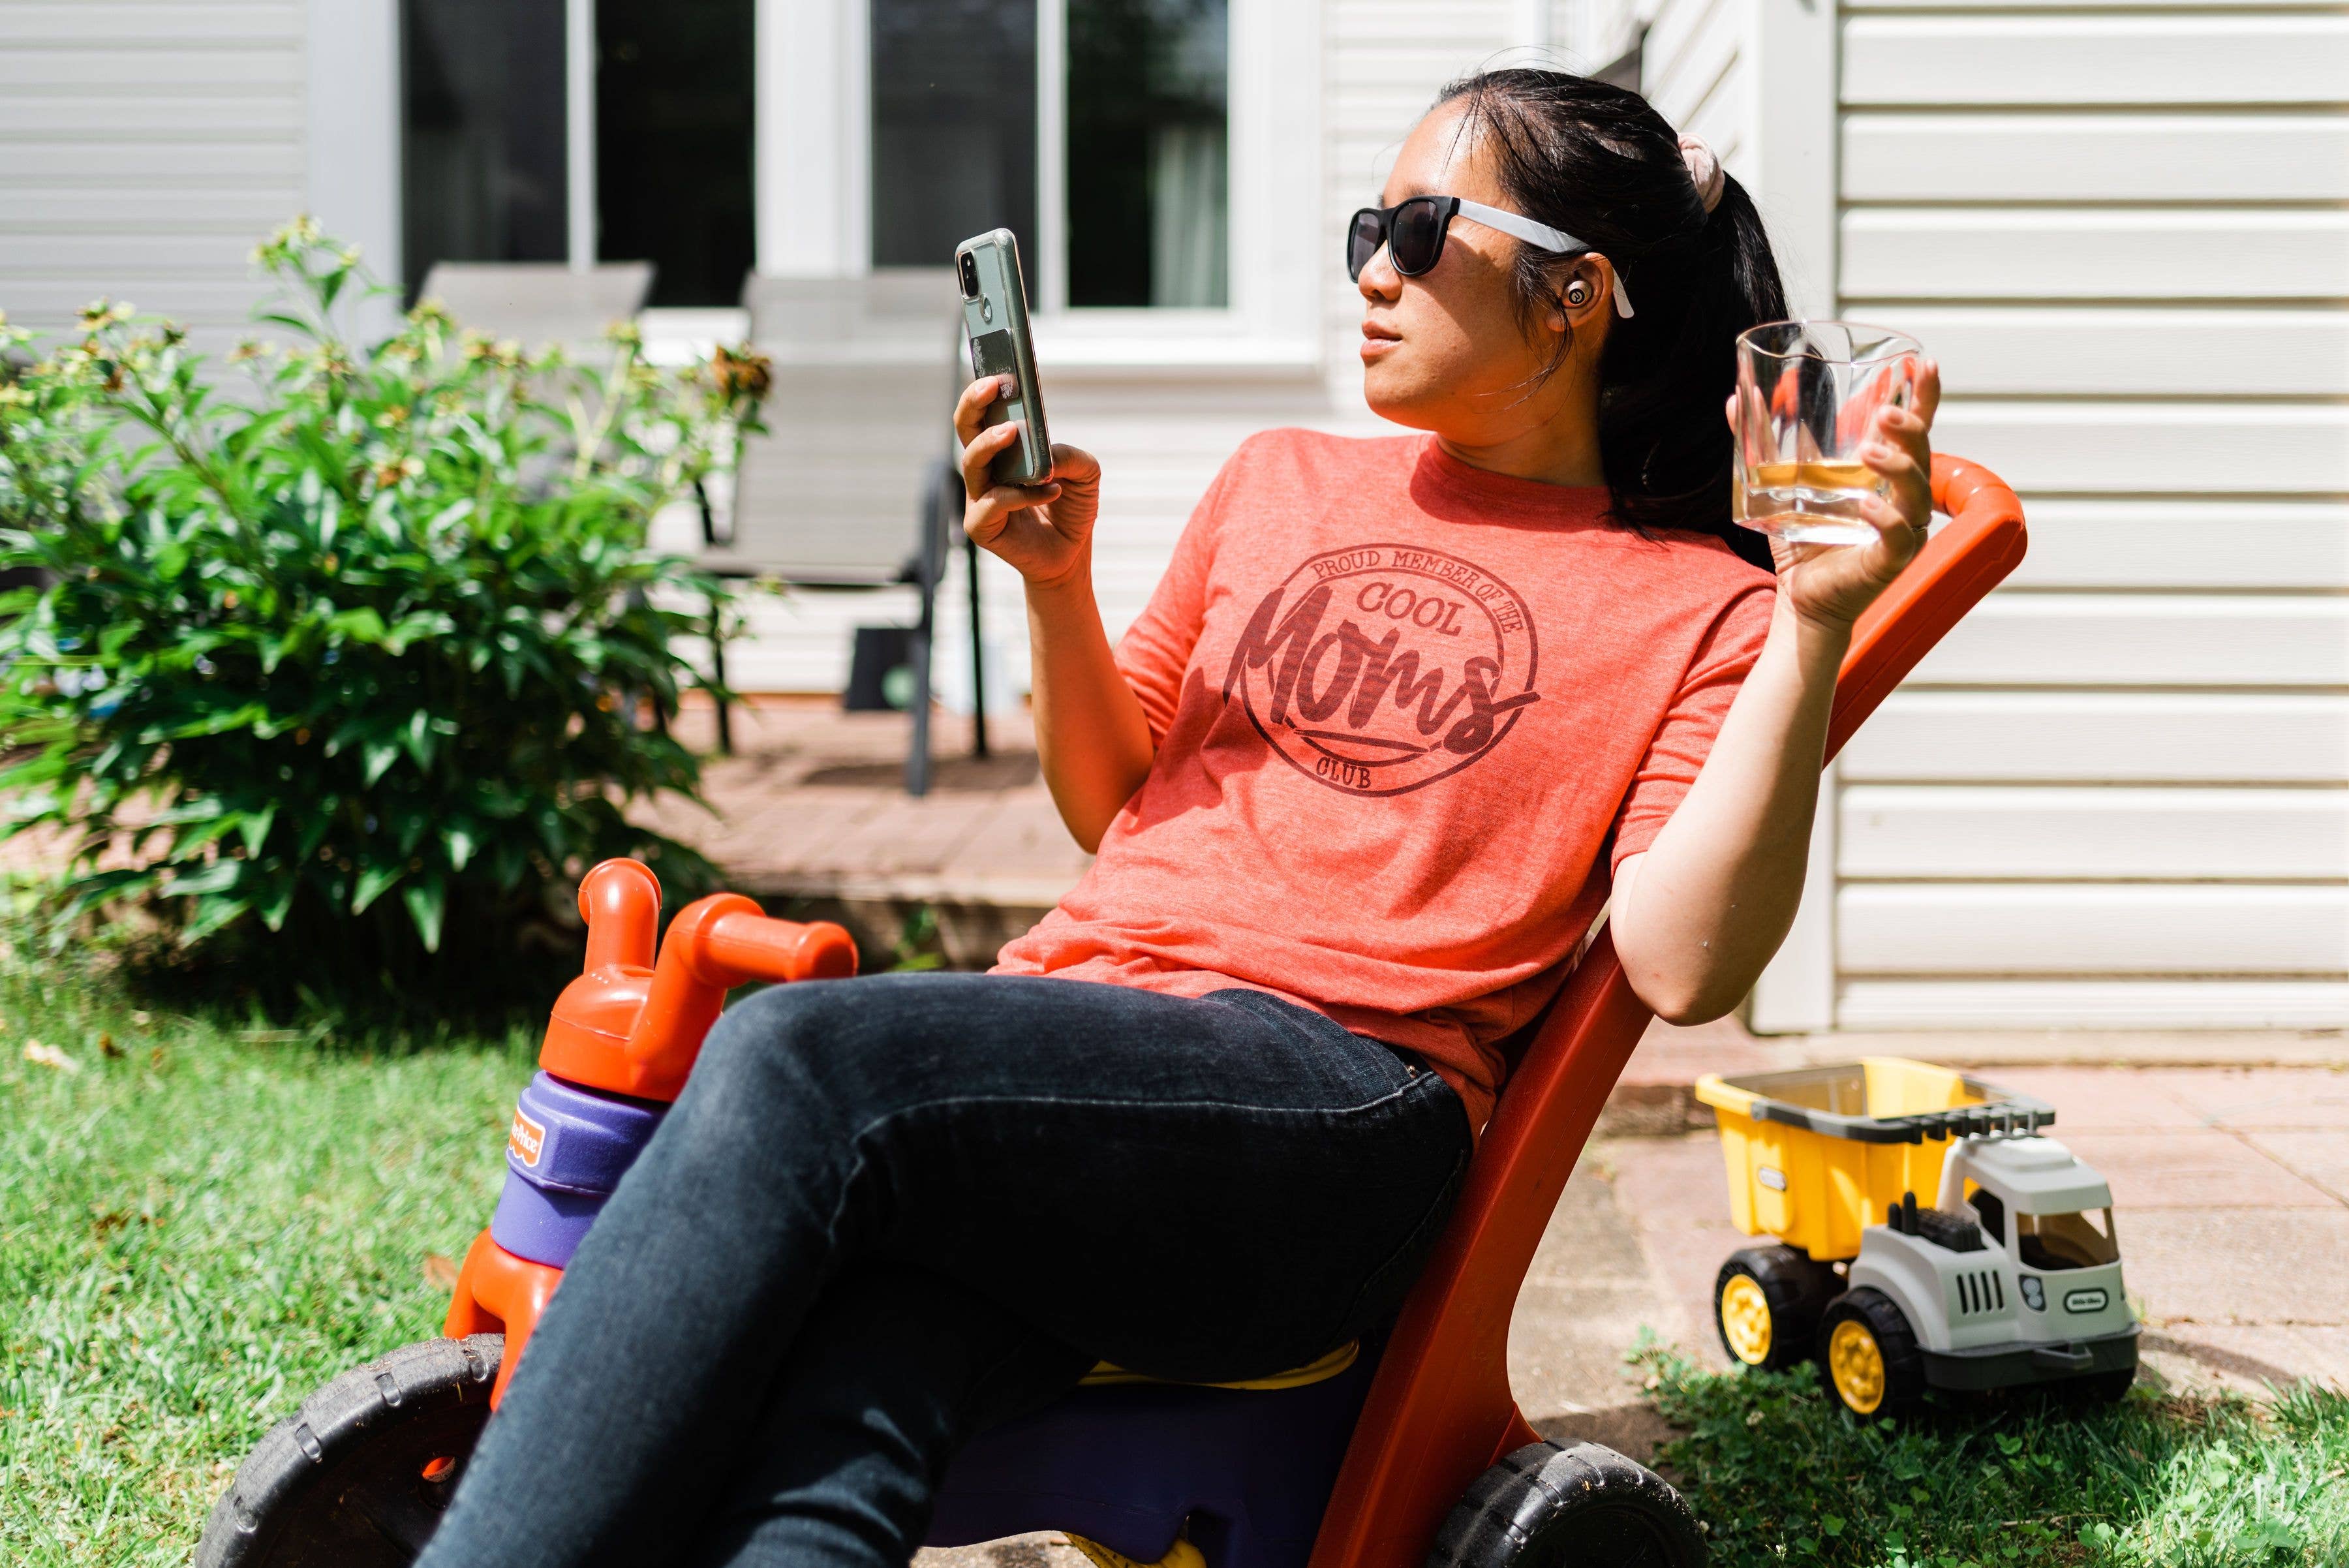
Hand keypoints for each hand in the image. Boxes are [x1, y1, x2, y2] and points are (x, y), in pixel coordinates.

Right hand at [953, 376, 1101, 588]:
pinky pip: (992, 504)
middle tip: (995, 385)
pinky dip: (1020, 495)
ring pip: (971, 463)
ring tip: (1013, 431)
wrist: (1070, 554)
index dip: (983, 388)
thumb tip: (1046, 451)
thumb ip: (1071, 456)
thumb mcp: (1085, 473)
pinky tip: (1049, 490)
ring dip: (991, 444)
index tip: (999, 366)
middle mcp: (985, 469)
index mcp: (1002, 449)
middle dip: (974, 402)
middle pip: (965, 428)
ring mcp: (979, 497)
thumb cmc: (1071, 508)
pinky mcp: (981, 526)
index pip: (983, 411)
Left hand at [1731, 358, 1941, 632]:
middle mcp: (1901, 499)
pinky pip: (1900, 538)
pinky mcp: (1889, 562)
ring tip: (1870, 450)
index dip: (1924, 398)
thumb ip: (1764, 444)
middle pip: (1923, 454)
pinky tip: (1868, 507)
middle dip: (1910, 428)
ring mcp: (1901, 531)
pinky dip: (1886, 520)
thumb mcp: (1780, 485)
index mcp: (1884, 476)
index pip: (1913, 430)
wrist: (1800, 598)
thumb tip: (1734, 401)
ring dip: (1898, 467)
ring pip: (1917, 493)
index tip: (1924, 363)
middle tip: (1883, 413)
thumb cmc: (1802, 541)